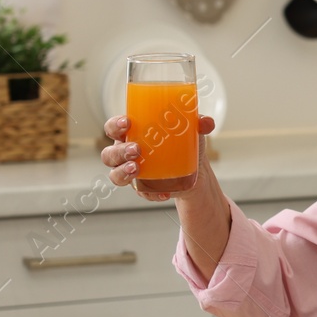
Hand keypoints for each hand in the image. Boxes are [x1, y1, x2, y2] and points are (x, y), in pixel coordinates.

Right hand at [100, 114, 216, 201]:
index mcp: (132, 133)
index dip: (114, 125)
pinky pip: (140, 193)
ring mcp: (131, 172)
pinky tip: (163, 193)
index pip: (113, 127)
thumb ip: (198, 123)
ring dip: (122, 173)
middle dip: (119, 151)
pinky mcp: (142, 188)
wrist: (194, 168)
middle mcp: (125, 152)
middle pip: (109, 153)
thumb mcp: (191, 130)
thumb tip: (206, 122)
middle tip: (136, 150)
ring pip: (115, 175)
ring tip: (136, 170)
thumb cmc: (184, 141)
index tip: (126, 123)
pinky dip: (150, 194)